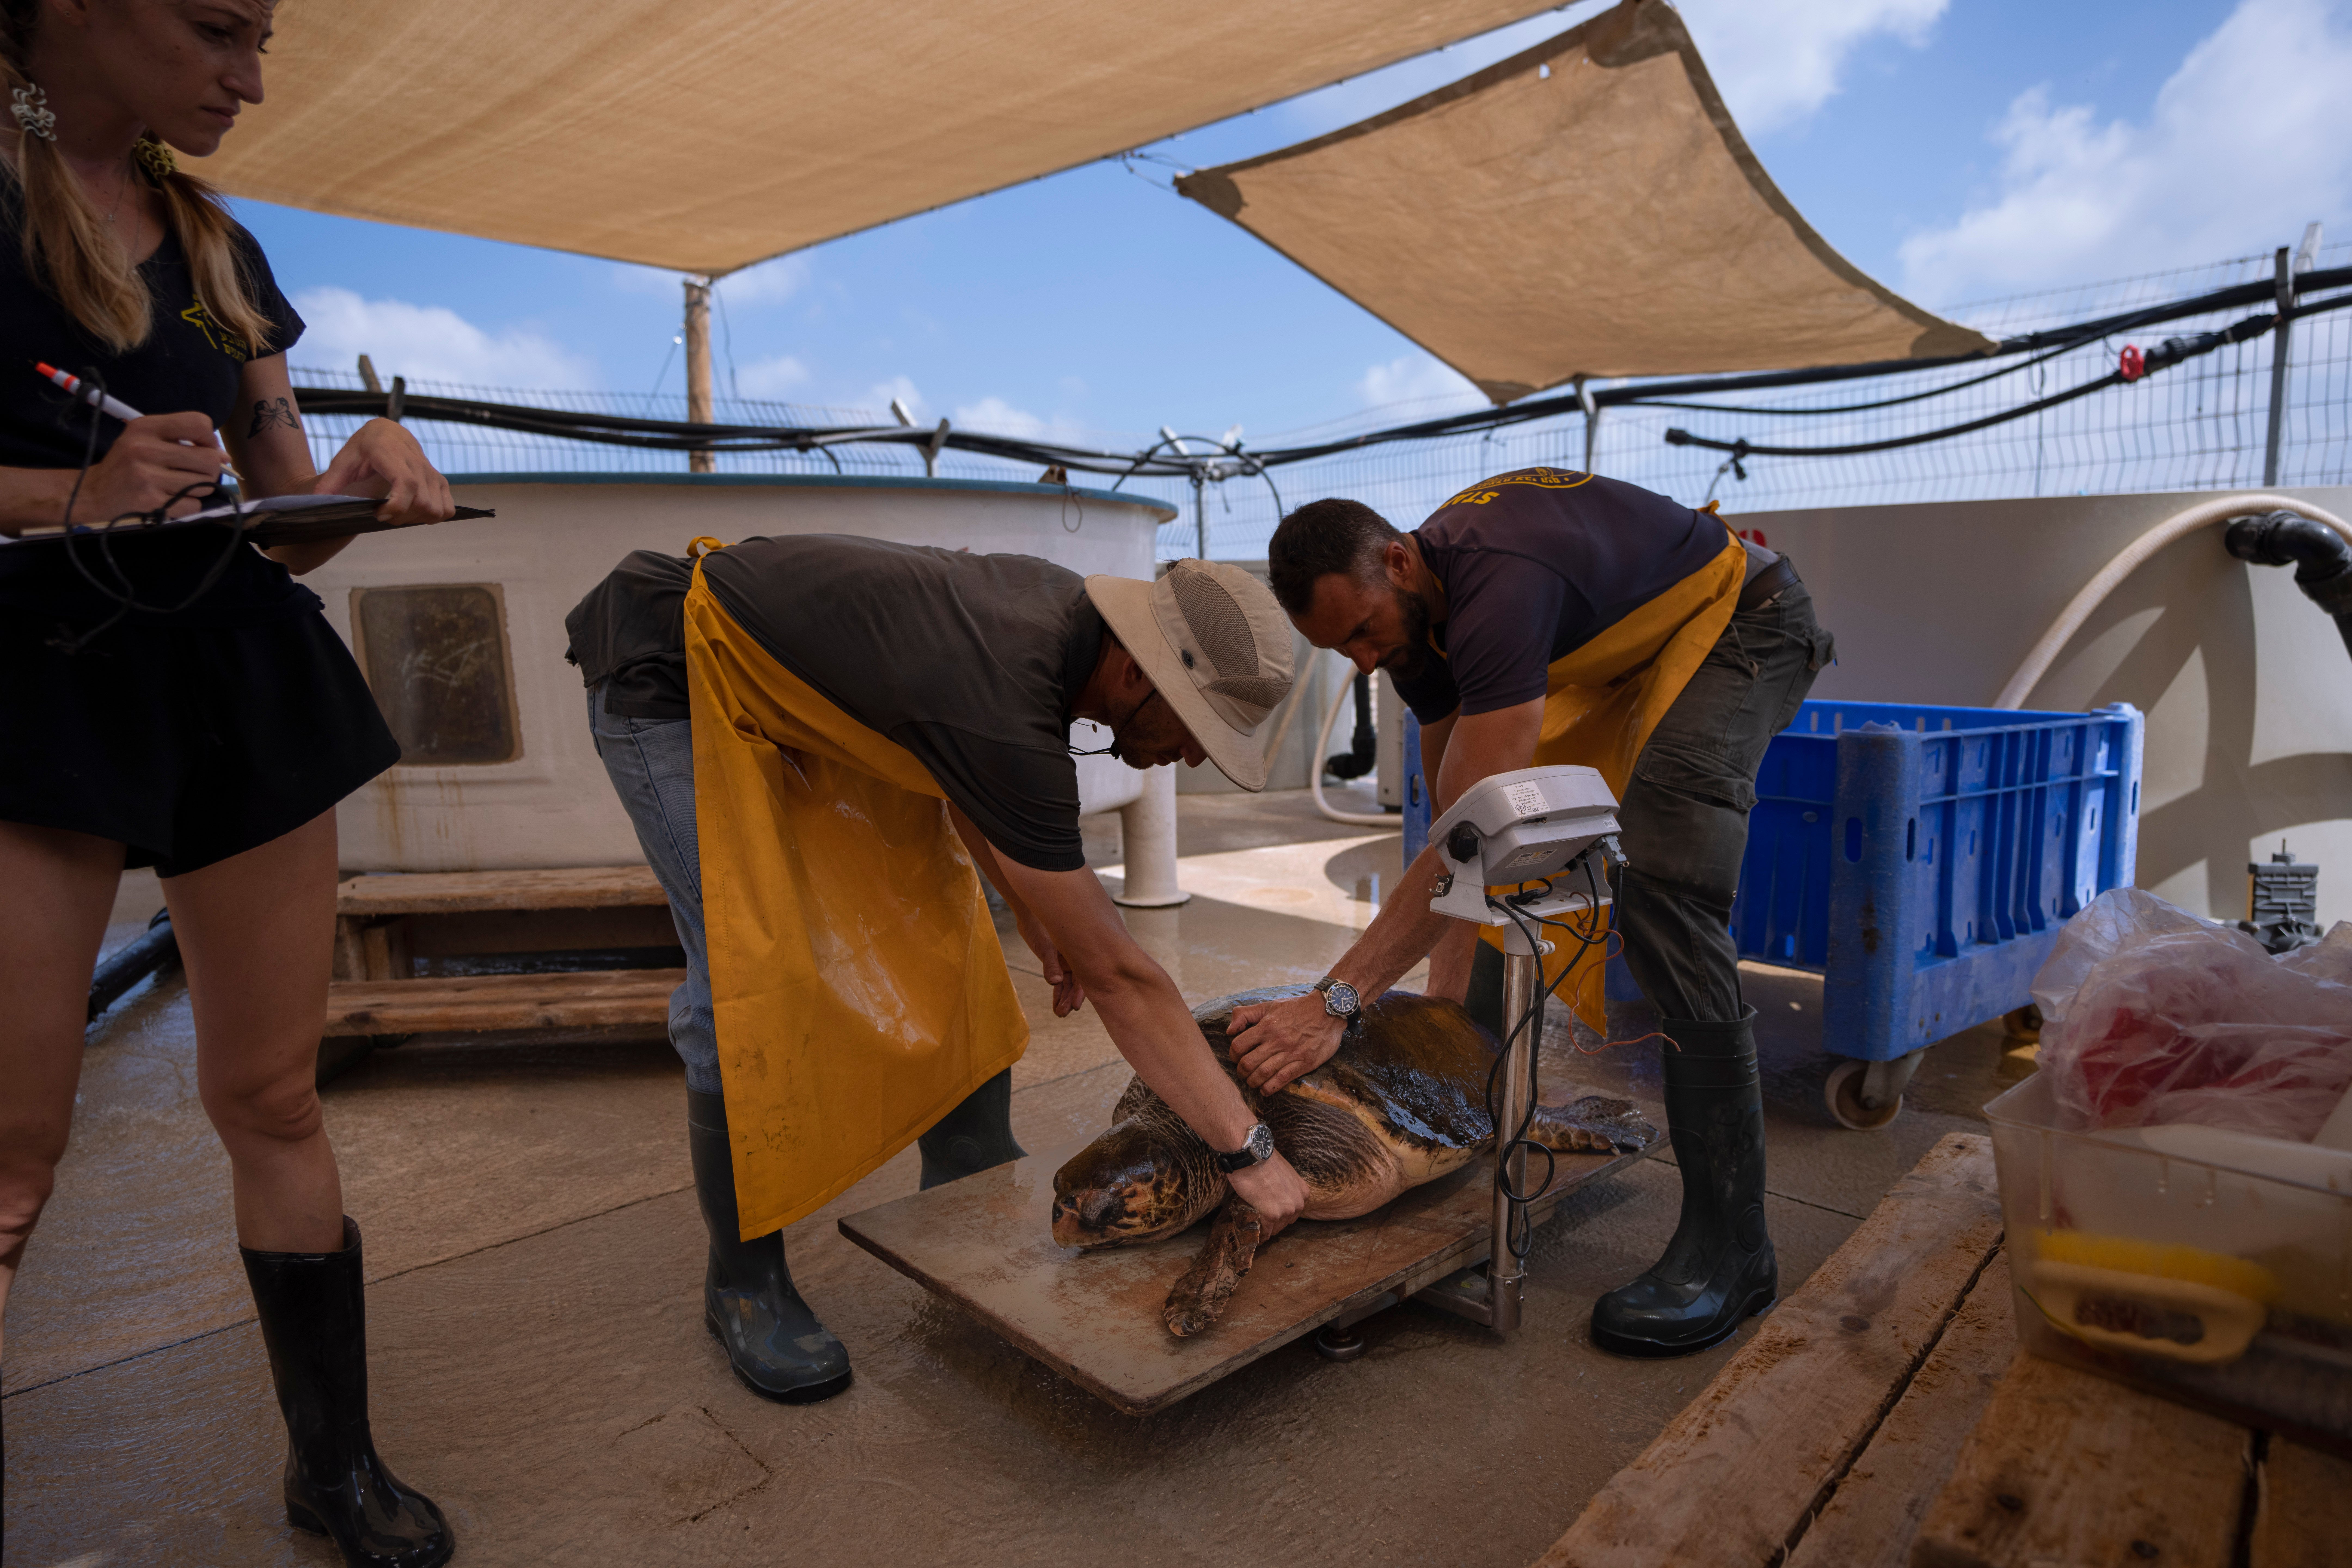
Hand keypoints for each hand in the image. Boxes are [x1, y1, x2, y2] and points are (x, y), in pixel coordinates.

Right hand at [74, 411, 226, 520]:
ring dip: (198, 489)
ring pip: (205, 484)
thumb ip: (184, 441)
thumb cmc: (126, 464)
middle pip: (209, 459)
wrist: (93, 493)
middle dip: (210, 470)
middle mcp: (145, 448)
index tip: (203, 449)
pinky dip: (188, 506)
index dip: (210, 439)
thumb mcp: (146, 440)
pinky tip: (170, 500)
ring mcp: (147, 476)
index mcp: (145, 427)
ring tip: (177, 486)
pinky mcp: (150, 502)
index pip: (198, 423)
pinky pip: (193, 505)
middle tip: (194, 473)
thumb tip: (224, 455)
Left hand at [315, 418, 454, 525]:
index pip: (407, 485)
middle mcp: (416, 462)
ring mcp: (431, 472)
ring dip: (418, 519)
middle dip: (403, 517)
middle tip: (385, 515)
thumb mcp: (343, 461)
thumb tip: (317, 501)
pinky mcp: (440, 480)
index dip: (397, 507)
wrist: (387, 432)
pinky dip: (433, 516)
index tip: (379, 514)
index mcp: (391, 454)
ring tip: (398, 513)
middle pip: (424, 503)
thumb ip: (330, 481)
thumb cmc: (364, 448)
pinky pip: (447, 508)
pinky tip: (414, 511)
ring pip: (437, 509)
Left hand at [1017, 909, 1084, 1015]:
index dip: (1079, 992)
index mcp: (1078, 953)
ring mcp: (1066, 963)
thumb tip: (1054, 983)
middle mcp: (1075, 960)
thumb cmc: (1040, 927)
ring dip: (1063, 999)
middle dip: (1070, 999)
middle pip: (1075, 984)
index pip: (1082, 977)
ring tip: (1059, 1014)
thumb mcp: (1045, 947)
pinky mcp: (1057, 965)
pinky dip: (1057, 993)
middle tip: (1064, 1013)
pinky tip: (1056, 1006)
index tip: (1075, 1006)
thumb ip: (1050, 964)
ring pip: (1067, 985)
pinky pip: (1059, 982)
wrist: (1031, 917)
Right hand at [1225, 1152, 1308, 1235]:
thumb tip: (1277, 1193)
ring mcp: (1286, 1210)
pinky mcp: (1271, 1215)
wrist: (1252, 1156)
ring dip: (1267, 1229)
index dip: (1282, 1213)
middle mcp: (1298, 1203)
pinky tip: (1255, 1235)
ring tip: (1258, 1228)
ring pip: (1276, 1228)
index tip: (1273, 1215)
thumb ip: (1285, 1187)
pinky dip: (1260, 1234)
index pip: (1294, 1210)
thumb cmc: (1264, 1160)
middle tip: (1263, 1222)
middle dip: (1275, 1222)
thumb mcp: (1284, 1173)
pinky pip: (1265, 1231)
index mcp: (1303, 1193)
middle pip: (1286, 1221)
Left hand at [1228, 992, 1346, 1092]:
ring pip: (1264, 1073)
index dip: (1233, 1055)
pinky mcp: (1305, 1062)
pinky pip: (1283, 1079)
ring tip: (1252, 1082)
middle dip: (1241, 1072)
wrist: (1328, 1010)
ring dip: (1253, 1082)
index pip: (1239, 1045)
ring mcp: (1291, 1053)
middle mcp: (1277, 1040)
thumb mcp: (1270, 1005)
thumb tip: (1230, 1030)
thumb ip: (1246, 1014)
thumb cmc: (1297, 1008)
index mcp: (1266, 1026)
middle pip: (1249, 1063)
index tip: (1236, 1058)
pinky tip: (1265, 1090)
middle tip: (1242, 1073)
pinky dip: (1270, 1088)